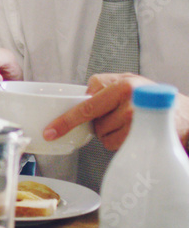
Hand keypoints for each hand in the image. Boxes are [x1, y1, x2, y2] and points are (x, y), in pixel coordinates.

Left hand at [43, 73, 188, 150]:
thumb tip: (78, 98)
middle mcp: (130, 103)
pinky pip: (116, 145)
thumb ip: (100, 85)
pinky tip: (132, 132)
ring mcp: (138, 123)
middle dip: (99, 122)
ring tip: (127, 123)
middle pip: (94, 123)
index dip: (66, 120)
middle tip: (115, 115)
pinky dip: (119, 141)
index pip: (86, 106)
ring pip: (103, 136)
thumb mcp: (125, 81)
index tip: (51, 131)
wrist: (182, 114)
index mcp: (122, 85)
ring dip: (110, 132)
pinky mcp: (142, 139)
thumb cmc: (149, 97)